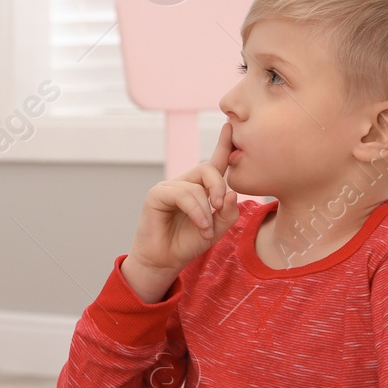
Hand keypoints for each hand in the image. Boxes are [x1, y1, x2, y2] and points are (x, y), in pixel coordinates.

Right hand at [122, 120, 239, 300]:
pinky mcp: (156, 194)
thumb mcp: (216, 230)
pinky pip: (182, 194)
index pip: (215, 162)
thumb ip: (228, 212)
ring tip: (206, 229)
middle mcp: (185, 183)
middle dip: (219, 186)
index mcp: (200, 188)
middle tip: (221, 206)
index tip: (230, 125)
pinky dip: (196, 211)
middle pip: (207, 168)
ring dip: (206, 210)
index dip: (223, 145)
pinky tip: (200, 226)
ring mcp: (169, 187)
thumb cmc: (187, 243)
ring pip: (196, 186)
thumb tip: (231, 193)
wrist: (164, 261)